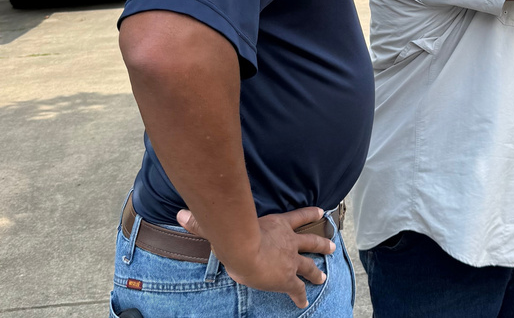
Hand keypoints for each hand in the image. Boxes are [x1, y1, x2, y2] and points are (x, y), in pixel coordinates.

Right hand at [177, 206, 335, 307]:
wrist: (246, 251)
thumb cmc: (235, 236)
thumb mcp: (224, 225)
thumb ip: (203, 221)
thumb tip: (181, 214)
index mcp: (277, 224)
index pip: (297, 216)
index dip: (310, 212)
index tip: (322, 210)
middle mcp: (288, 241)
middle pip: (310, 240)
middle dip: (321, 243)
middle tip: (332, 245)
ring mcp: (290, 260)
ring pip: (310, 264)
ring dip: (317, 270)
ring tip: (325, 276)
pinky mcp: (288, 279)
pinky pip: (298, 289)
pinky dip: (302, 295)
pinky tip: (305, 302)